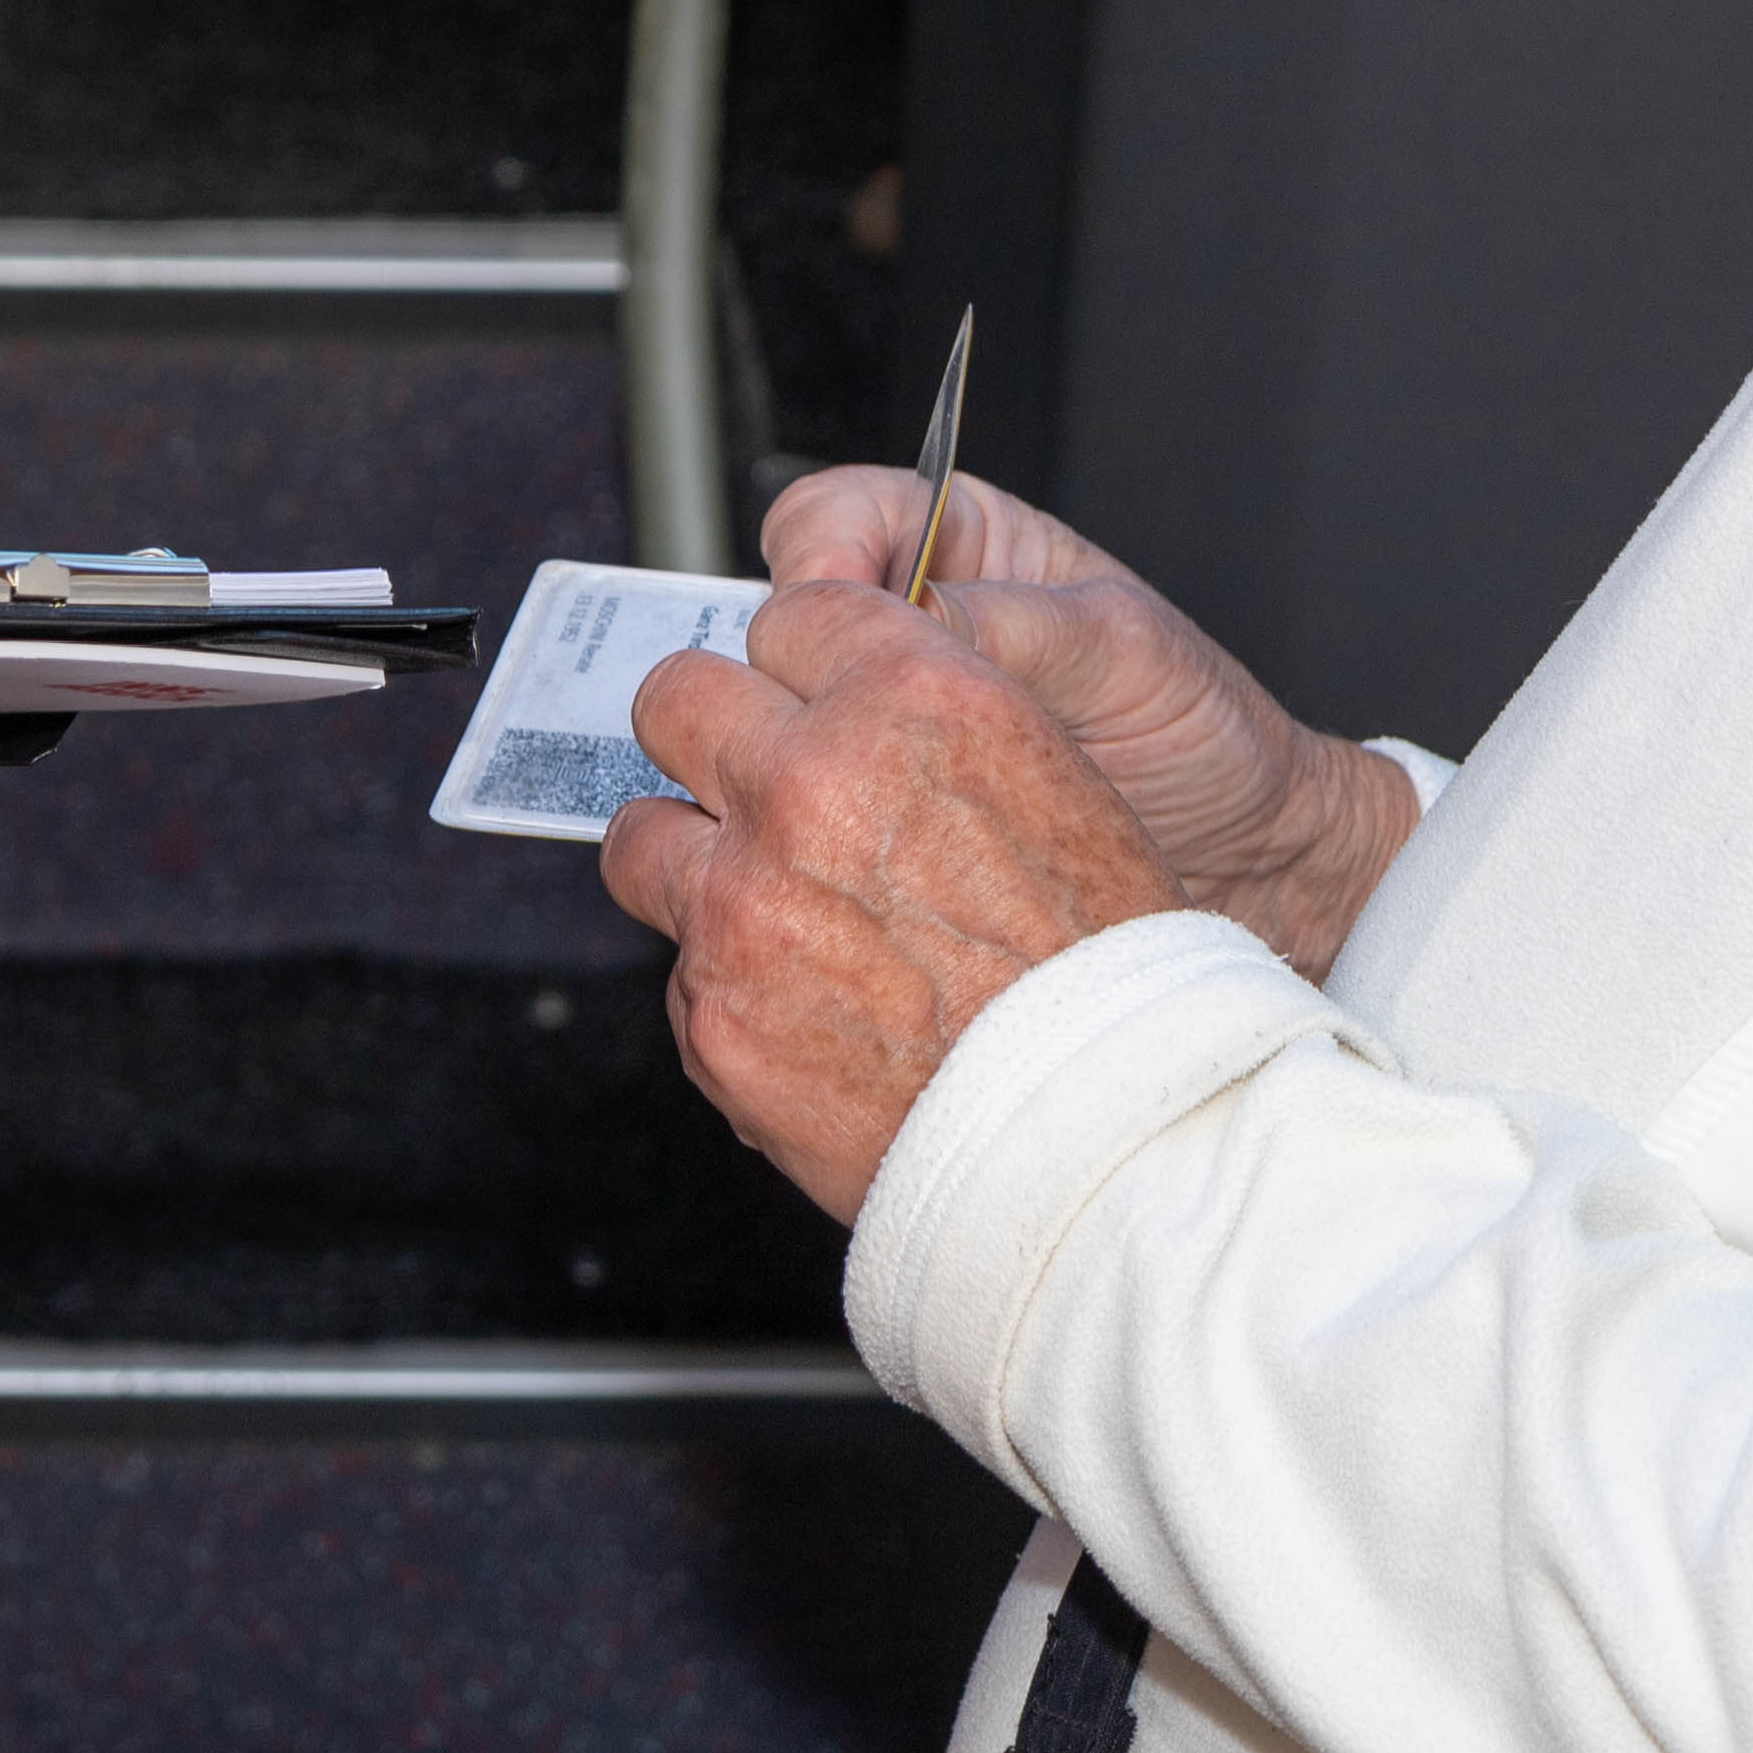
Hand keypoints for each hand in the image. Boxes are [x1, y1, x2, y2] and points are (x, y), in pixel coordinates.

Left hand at [602, 583, 1186, 1219]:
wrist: (1109, 1139)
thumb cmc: (1112, 973)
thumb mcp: (1061, 785)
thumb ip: (931, 725)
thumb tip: (856, 709)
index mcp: (914, 699)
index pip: (790, 613)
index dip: (799, 664)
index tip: (806, 698)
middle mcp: (812, 779)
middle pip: (677, 695)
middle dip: (709, 736)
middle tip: (750, 787)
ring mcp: (743, 898)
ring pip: (641, 834)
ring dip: (692, 864)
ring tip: (765, 913)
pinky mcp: (712, 1010)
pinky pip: (681, 973)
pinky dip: (731, 992)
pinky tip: (811, 1021)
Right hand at [760, 465, 1416, 975]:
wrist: (1251, 859)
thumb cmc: (1203, 731)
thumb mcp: (1123, 653)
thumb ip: (1016, 623)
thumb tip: (912, 617)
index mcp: (958, 547)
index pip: (832, 518)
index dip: (819, 561)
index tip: (838, 621)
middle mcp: (905, 626)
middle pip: (779, 616)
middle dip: (795, 668)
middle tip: (848, 722)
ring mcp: (887, 722)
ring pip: (783, 716)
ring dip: (806, 753)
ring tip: (870, 795)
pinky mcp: (882, 809)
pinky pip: (815, 801)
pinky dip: (824, 821)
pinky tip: (872, 847)